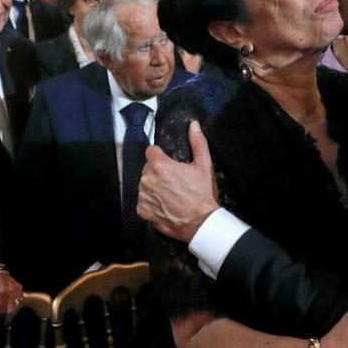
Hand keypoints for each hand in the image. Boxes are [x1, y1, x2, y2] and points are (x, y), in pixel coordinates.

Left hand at [0, 264, 23, 321]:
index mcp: (1, 294)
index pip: (2, 311)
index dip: (0, 318)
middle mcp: (10, 292)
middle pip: (11, 311)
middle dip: (7, 318)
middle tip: (4, 323)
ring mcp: (16, 290)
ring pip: (16, 307)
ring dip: (12, 313)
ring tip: (7, 317)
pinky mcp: (19, 288)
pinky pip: (19, 301)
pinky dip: (15, 306)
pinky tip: (10, 308)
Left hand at [137, 120, 219, 242]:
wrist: (201, 223)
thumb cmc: (202, 194)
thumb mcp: (204, 165)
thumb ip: (197, 142)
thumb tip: (193, 125)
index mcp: (159, 165)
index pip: (151, 151)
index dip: (160, 156)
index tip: (169, 163)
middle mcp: (147, 179)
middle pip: (148, 169)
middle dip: (158, 173)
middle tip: (173, 182)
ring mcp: (143, 196)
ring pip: (144, 185)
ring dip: (153, 188)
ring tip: (170, 195)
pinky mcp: (142, 210)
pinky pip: (143, 202)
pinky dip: (151, 203)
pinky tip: (165, 206)